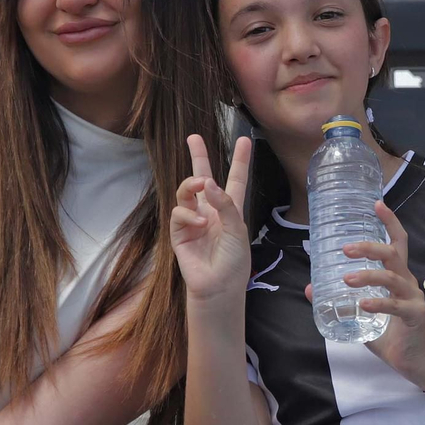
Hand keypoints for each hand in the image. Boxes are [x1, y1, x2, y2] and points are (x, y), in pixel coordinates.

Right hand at [170, 135, 251, 301]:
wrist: (219, 287)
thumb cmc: (234, 261)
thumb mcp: (238, 229)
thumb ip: (226, 204)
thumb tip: (208, 183)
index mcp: (230, 209)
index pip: (235, 180)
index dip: (240, 161)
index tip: (245, 140)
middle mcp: (210, 211)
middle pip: (202, 178)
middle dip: (198, 157)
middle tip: (193, 137)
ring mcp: (193, 220)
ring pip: (186, 191)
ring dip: (192, 184)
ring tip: (200, 185)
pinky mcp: (179, 232)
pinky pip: (179, 213)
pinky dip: (189, 215)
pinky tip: (200, 224)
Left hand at [306, 201, 424, 378]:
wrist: (412, 361)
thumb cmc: (389, 333)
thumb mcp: (360, 314)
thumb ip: (340, 301)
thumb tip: (311, 288)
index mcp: (398, 275)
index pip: (397, 241)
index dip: (389, 221)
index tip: (376, 203)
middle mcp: (407, 281)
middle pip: (393, 253)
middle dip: (370, 247)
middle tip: (346, 249)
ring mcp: (413, 298)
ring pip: (392, 277)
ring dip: (369, 275)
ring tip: (346, 278)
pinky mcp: (415, 316)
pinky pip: (397, 306)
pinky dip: (379, 303)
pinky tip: (364, 304)